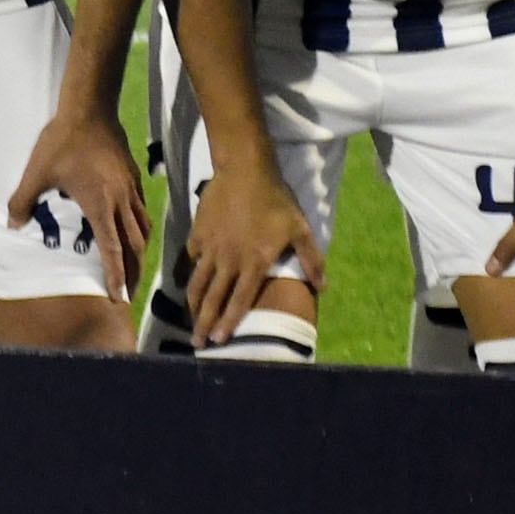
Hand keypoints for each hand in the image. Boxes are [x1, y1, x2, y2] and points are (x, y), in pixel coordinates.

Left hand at [7, 101, 147, 302]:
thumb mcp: (36, 172)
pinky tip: (133, 232)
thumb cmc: (62, 142)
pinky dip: (141, 229)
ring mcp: (132, 189)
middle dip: (133, 271)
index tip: (118, 296)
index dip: (115, 275)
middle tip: (129, 292)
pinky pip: (143, 212)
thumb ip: (22, 201)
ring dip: (140, 252)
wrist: (89, 109)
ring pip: (143, 229)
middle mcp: (122, 201)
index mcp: (100, 205)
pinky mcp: (135, 178)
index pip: (112, 249)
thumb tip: (11, 226)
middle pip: (135, 245)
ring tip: (134, 267)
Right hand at [185, 159, 319, 345]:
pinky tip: (191, 279)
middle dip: (204, 323)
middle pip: (213, 298)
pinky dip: (191, 271)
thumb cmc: (275, 200)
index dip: (229, 322)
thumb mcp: (300, 229)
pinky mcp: (198, 233)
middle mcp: (230, 260)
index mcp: (254, 263)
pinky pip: (193, 258)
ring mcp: (211, 247)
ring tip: (190, 319)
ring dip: (193, 304)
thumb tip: (323, 287)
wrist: (244, 170)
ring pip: (198, 282)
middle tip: (198, 343)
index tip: (220, 340)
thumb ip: (311, 260)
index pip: (240, 300)